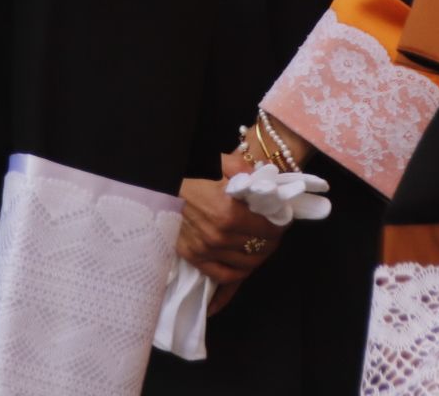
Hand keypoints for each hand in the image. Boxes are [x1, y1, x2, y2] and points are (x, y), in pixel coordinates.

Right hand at [176, 152, 285, 286]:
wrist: (156, 185)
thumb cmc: (189, 172)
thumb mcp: (219, 163)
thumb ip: (245, 171)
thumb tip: (266, 181)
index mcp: (229, 213)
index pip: (269, 229)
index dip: (280, 225)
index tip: (281, 220)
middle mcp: (219, 237)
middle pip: (260, 248)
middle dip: (271, 240)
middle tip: (273, 232)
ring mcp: (205, 250)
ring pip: (246, 264)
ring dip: (258, 256)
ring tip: (260, 246)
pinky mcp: (193, 257)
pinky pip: (224, 276)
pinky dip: (238, 274)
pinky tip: (244, 266)